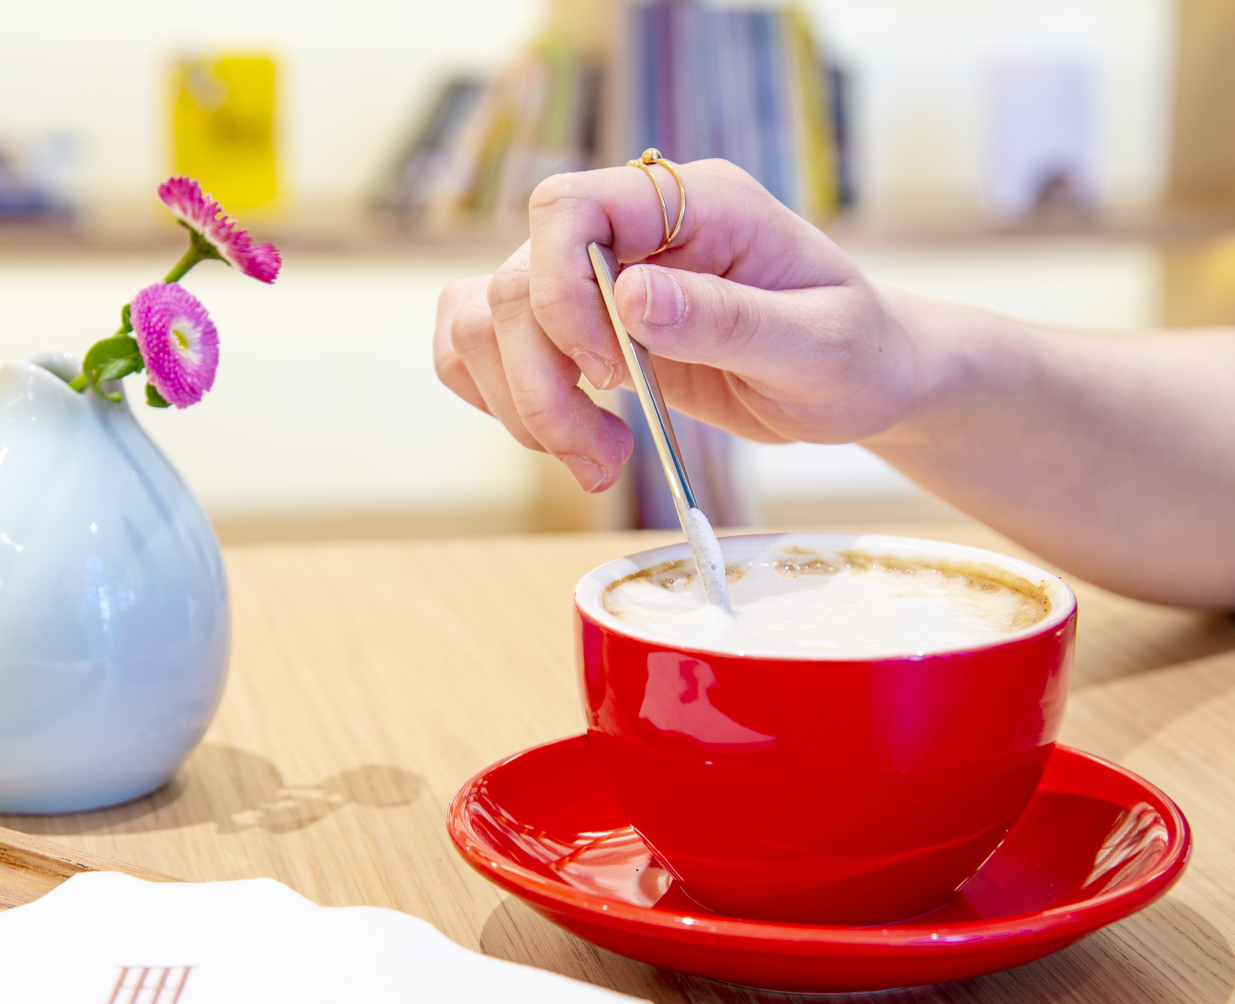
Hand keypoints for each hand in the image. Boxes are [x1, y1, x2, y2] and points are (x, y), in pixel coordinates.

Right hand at [433, 159, 923, 491]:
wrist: (858, 383)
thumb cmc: (855, 356)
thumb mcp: (817, 345)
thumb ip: (726, 319)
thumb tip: (632, 298)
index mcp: (693, 204)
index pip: (568, 206)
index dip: (560, 292)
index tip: (609, 371)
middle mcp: (632, 231)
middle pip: (515, 282)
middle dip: (541, 384)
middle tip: (604, 457)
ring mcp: (595, 279)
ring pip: (486, 320)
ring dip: (520, 405)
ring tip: (596, 460)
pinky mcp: (576, 329)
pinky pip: (482, 344)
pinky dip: (499, 398)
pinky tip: (563, 440)